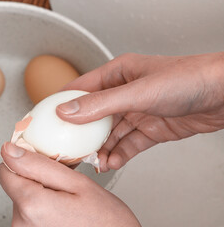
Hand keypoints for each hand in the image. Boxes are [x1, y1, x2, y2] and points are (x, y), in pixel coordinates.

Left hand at [0, 142, 140, 226]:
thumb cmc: (106, 221)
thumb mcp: (77, 183)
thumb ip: (39, 165)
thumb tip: (9, 150)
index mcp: (31, 205)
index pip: (4, 170)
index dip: (24, 161)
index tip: (43, 161)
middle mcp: (22, 223)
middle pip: (16, 184)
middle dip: (37, 179)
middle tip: (64, 185)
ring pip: (24, 198)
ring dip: (41, 194)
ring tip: (66, 201)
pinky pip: (30, 213)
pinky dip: (43, 207)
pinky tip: (62, 212)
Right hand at [56, 52, 223, 171]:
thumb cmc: (188, 79)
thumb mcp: (138, 92)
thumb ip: (101, 103)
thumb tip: (68, 111)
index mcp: (116, 74)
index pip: (80, 89)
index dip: (62, 104)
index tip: (47, 121)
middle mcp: (124, 92)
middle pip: (93, 115)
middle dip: (81, 134)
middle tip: (69, 149)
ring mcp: (137, 111)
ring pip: (110, 133)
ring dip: (100, 148)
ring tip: (92, 161)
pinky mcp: (151, 128)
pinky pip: (129, 144)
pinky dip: (119, 154)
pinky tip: (112, 162)